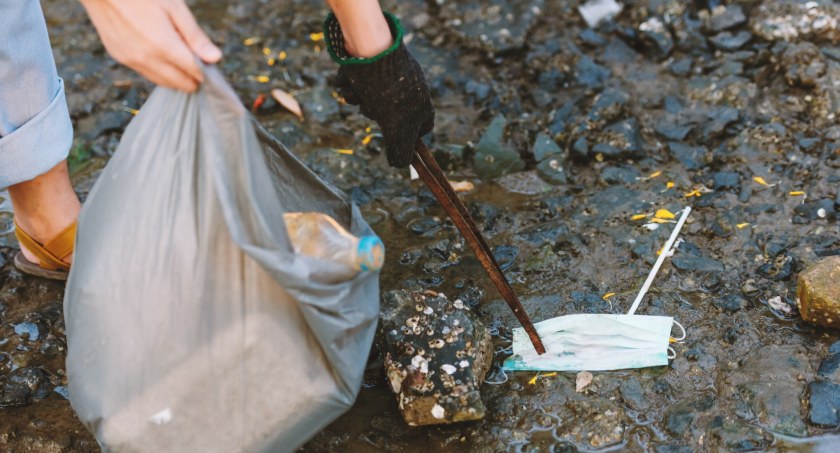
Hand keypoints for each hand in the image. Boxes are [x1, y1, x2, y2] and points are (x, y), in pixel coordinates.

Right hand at [80, 0, 221, 91]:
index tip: (209, 63)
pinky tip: (161, 55)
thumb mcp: (175, 8)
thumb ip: (195, 36)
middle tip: (196, 62)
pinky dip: (158, 70)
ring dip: (175, 77)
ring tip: (180, 59)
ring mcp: (130, 60)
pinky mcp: (119, 57)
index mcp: (163, 45)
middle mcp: (146, 58)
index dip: (206, 71)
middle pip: (179, 83)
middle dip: (192, 77)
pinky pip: (145, 73)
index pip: (194, 73)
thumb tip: (216, 58)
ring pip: (162, 82)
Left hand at [325, 13, 434, 167]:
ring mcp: (388, 79)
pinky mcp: (369, 69)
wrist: (369, 49)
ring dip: (360, 101)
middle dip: (376, 116)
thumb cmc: (388, 90)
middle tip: (374, 110)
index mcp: (421, 102)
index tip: (396, 141)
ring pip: (369, 103)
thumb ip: (400, 150)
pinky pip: (357, 88)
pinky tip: (351, 83)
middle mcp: (407, 90)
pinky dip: (351, 89)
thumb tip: (400, 165)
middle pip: (390, 118)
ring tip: (360, 93)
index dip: (408, 138)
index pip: (422, 128)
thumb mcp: (396, 127)